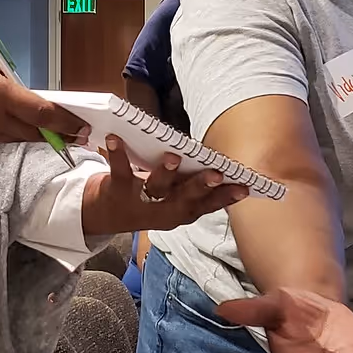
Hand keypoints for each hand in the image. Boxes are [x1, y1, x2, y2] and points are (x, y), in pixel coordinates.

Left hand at [82, 138, 246, 239]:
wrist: (109, 213)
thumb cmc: (153, 200)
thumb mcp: (178, 200)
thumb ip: (198, 188)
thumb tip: (225, 168)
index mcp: (182, 211)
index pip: (207, 205)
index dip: (226, 198)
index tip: (243, 188)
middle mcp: (164, 209)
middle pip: (184, 198)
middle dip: (200, 186)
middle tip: (215, 175)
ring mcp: (141, 200)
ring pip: (155, 187)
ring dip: (165, 173)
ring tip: (173, 157)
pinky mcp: (118, 188)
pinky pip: (120, 170)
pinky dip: (118, 154)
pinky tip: (116, 139)